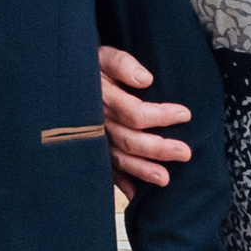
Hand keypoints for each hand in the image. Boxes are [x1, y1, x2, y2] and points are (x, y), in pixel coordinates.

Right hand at [99, 43, 192, 193]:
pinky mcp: (92, 149)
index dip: (160, 116)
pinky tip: (136, 194)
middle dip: (157, 148)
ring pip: (118, 158)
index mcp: (102, 98)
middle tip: (184, 153)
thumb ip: (122, 64)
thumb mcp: (103, 56)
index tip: (184, 115)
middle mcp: (97, 122)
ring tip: (164, 179)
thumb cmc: (91, 65)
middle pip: (129, 139)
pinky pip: (105, 168)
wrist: (65, 76)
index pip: (134, 113)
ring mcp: (93, 139)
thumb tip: (145, 78)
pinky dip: (120, 182)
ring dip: (141, 169)